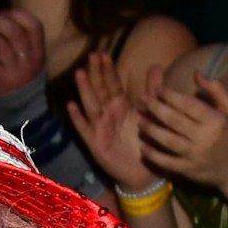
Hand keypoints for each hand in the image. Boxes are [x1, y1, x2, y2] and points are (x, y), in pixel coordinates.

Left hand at [0, 8, 47, 98]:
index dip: (17, 14)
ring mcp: (15, 71)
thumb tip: (2, 14)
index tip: (3, 11)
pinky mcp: (1, 82)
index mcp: (39, 51)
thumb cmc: (24, 76)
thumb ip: (25, 39)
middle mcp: (28, 60)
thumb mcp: (33, 58)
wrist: (24, 107)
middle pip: (14, 32)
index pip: (34, 26)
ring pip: (0, 45)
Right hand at [68, 52, 157, 192]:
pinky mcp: (95, 143)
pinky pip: (84, 129)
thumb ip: (153, 91)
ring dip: (85, 90)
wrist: (143, 173)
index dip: (107, 69)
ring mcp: (99, 127)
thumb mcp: (150, 115)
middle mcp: (108, 114)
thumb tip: (156, 66)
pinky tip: (71, 106)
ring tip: (80, 74)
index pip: (112, 84)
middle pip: (99, 90)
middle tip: (91, 56)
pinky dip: (78, 118)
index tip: (103, 54)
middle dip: (95, 73)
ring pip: (90, 105)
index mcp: (120, 106)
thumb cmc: (145, 143)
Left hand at [140, 73, 227, 189]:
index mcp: (216, 121)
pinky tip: (143, 147)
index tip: (157, 88)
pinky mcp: (189, 171)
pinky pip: (167, 163)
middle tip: (142, 100)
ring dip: (151, 129)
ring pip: (168, 141)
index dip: (170, 95)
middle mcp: (205, 138)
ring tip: (139, 120)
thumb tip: (196, 74)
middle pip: (174, 120)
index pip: (188, 105)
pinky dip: (154, 155)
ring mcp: (196, 156)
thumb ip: (216, 89)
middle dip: (156, 108)